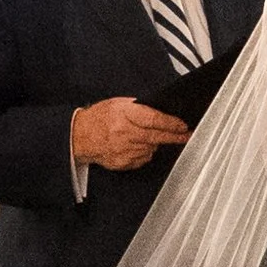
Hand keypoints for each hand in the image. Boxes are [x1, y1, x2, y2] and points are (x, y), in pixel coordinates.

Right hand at [72, 96, 189, 172]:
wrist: (79, 137)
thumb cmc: (99, 118)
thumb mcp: (118, 104)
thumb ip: (139, 108)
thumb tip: (160, 111)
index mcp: (124, 115)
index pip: (153, 119)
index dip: (171, 123)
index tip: (182, 125)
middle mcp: (124, 133)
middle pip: (156, 136)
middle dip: (174, 136)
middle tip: (186, 135)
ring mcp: (124, 150)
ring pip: (151, 148)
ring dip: (155, 143)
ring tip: (144, 136)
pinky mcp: (123, 162)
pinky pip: (143, 158)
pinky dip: (144, 152)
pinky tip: (135, 145)